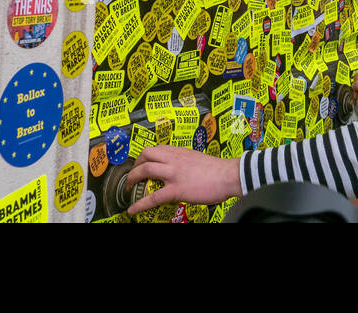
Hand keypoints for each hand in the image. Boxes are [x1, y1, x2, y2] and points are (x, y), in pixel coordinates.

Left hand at [123, 146, 241, 213]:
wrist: (229, 175)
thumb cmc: (218, 169)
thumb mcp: (197, 158)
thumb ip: (185, 161)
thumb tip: (179, 170)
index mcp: (180, 151)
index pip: (156, 148)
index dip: (145, 156)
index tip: (141, 163)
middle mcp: (174, 159)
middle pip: (146, 154)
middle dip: (135, 165)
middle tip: (132, 176)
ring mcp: (174, 173)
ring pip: (145, 170)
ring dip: (132, 179)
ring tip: (128, 189)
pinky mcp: (176, 189)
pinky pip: (153, 197)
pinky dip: (140, 204)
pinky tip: (133, 210)